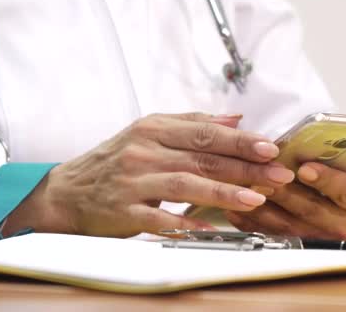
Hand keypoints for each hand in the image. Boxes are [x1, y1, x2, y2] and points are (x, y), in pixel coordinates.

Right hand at [2, 113, 294, 237]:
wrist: (69, 191)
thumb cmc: (116, 160)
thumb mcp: (150, 132)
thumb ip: (193, 123)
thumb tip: (235, 118)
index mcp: (154, 128)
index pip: (205, 132)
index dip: (240, 140)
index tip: (270, 148)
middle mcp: (144, 150)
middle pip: (202, 157)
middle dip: (245, 166)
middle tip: (277, 175)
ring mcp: (133, 181)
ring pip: (185, 183)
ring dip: (223, 191)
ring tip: (255, 198)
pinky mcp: (123, 209)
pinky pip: (157, 216)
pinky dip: (183, 221)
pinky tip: (207, 226)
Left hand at [225, 154, 345, 239]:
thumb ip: (342, 145)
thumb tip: (317, 133)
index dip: (326, 179)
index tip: (305, 168)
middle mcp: (344, 224)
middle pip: (311, 210)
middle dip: (286, 192)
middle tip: (265, 177)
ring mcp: (319, 236)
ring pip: (288, 224)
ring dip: (264, 206)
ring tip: (247, 188)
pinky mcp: (297, 240)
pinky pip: (272, 232)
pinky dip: (252, 219)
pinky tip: (237, 206)